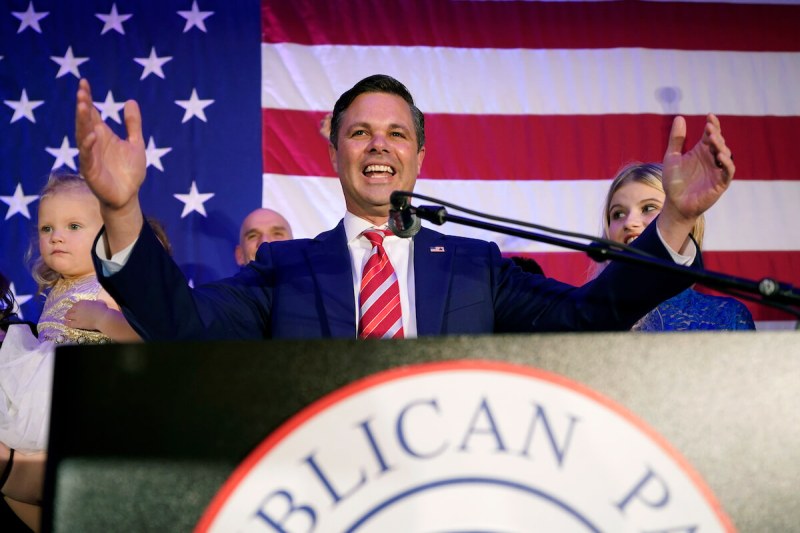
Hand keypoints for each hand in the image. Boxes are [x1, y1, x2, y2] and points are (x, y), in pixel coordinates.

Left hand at [65, 300, 109, 331]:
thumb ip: (93, 303)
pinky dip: (66, 323)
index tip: (75, 309)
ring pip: (68, 316)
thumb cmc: (102, 309)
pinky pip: (70, 323)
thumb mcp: (98, 302)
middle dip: (70, 312)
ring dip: (67, 316)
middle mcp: (77, 309)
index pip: (75, 304)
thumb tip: (94, 304)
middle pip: (70, 310)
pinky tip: (65, 323)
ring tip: (66, 318)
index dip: (75, 307)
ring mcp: (77, 317)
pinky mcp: (78, 324)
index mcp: (82, 303)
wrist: (103, 318)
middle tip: (70, 314)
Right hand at [76, 78, 145, 252]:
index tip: (84, 82)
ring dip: (81, 122)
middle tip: (81, 91)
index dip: (87, 98)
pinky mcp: (91, 172)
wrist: (129, 196)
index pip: (91, 113)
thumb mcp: (135, 144)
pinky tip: (92, 135)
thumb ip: (133, 124)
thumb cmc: (129, 171)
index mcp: (102, 135)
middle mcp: (93, 143)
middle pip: (84, 121)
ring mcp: (90, 157)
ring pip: (82, 136)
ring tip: (82, 105)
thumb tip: (130, 101)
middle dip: (82, 106)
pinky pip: (88, 157)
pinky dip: (89, 146)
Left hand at [657, 114, 733, 250]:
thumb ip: (676, 139)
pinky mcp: (720, 183)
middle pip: (719, 143)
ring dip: (721, 146)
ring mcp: (717, 170)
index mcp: (702, 151)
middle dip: (715, 135)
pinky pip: (728, 171)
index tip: (709, 116)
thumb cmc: (673, 181)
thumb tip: (680, 117)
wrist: (674, 203)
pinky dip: (726, 163)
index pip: (711, 134)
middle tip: (709, 128)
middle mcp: (712, 159)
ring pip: (726, 154)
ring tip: (713, 139)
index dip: (713, 125)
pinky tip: (720, 156)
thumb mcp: (672, 157)